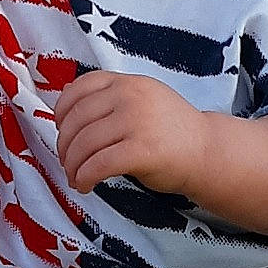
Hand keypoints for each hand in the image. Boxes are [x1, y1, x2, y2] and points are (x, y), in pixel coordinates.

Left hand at [54, 71, 210, 194]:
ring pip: (84, 144)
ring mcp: (137, 122)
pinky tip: (85, 185)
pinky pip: (98, 164)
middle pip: (77, 120)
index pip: (81, 88)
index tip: (60, 128)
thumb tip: (68, 106)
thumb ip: (112, 98)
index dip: (62, 110)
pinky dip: (84, 177)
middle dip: (65, 146)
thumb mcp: (144, 99)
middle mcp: (131, 97)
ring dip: (72, 165)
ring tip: (75, 177)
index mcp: (128, 82)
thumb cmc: (172, 131)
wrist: (207, 152)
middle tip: (67, 162)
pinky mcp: (142, 150)